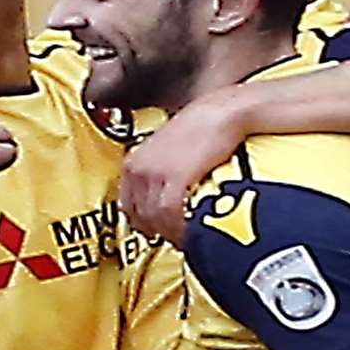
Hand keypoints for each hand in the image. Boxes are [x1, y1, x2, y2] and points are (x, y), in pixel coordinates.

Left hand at [119, 94, 246, 244]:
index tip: (154, 230)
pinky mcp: (174, 178)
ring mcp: (154, 173)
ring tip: (185, 237)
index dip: (141, 222)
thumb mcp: (170, 148)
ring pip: (152, 218)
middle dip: (155, 231)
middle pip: (137, 215)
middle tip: (173, 237)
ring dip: (169, 232)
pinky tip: (191, 231)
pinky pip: (169, 214)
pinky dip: (179, 227)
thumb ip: (161, 170)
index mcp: (134, 160)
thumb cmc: (203, 125)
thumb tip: (164, 193)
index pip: (126, 204)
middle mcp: (139, 167)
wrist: (223, 112)